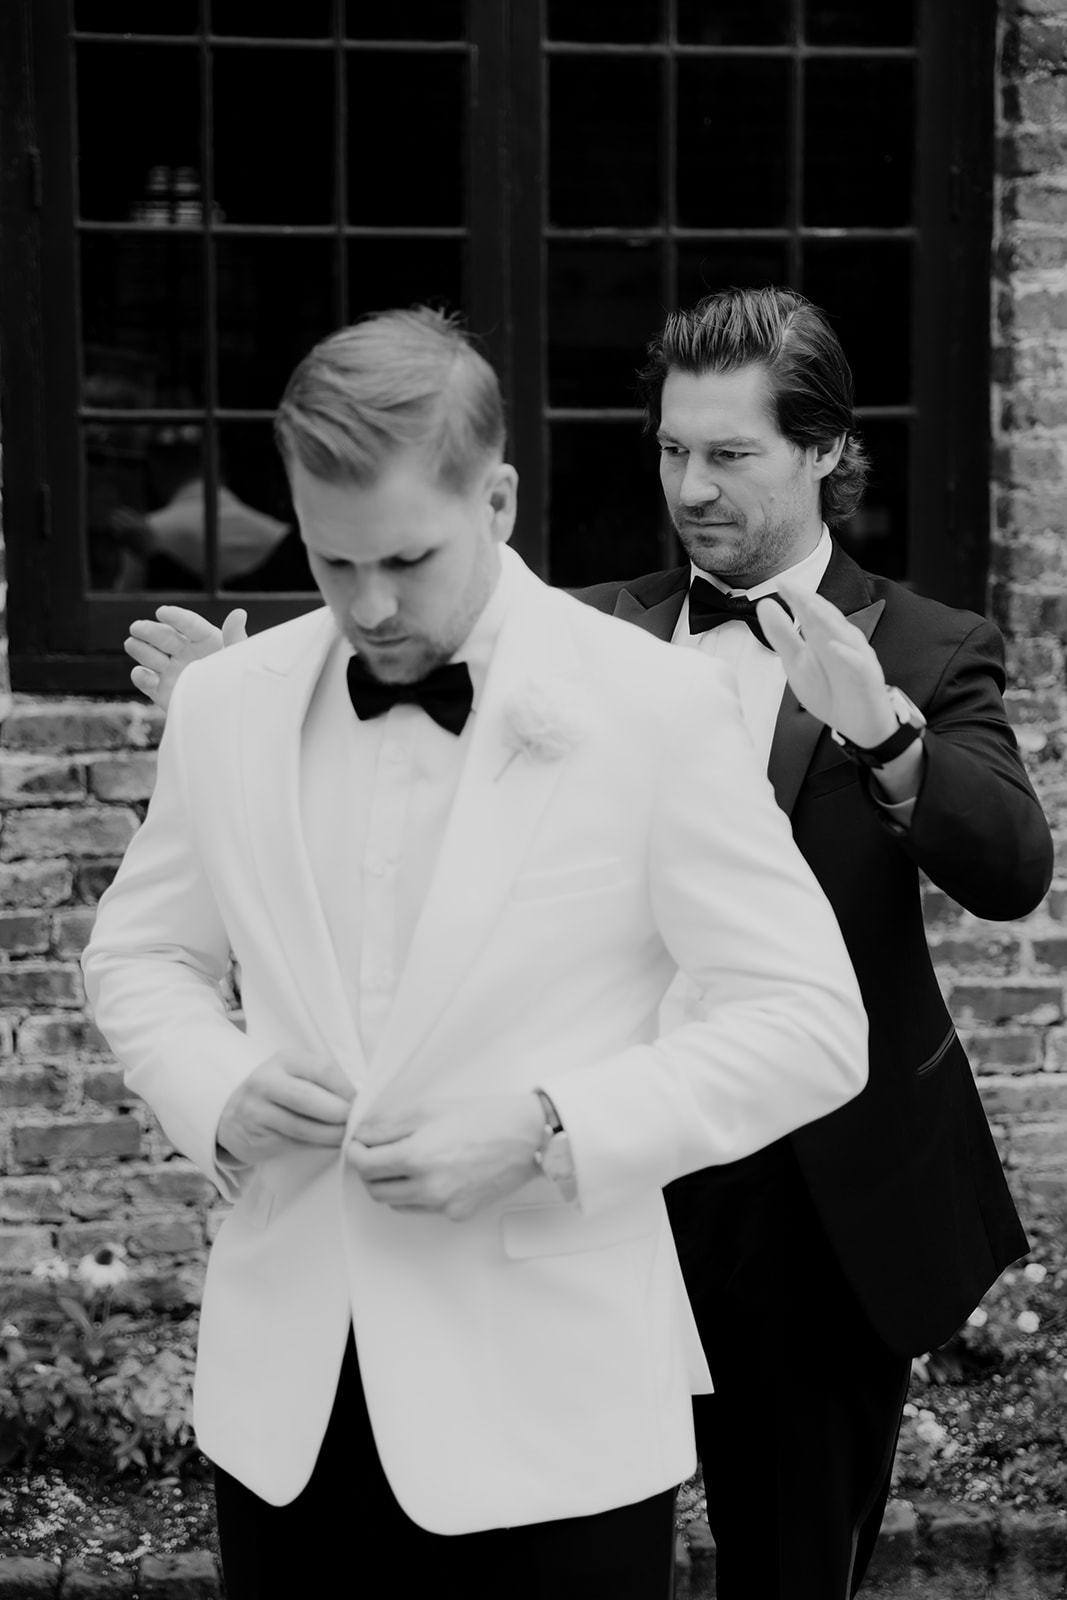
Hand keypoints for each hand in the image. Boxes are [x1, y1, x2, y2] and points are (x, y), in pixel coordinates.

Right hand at [125, 605, 248, 710]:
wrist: (227, 718)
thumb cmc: (235, 683)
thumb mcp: (238, 661)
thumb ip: (235, 637)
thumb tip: (239, 612)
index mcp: (205, 640)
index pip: (190, 625)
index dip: (176, 617)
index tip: (162, 612)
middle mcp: (185, 652)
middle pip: (165, 637)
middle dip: (150, 631)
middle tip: (137, 627)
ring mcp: (170, 670)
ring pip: (151, 655)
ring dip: (141, 650)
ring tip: (132, 644)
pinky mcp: (160, 689)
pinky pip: (146, 681)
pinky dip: (141, 677)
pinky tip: (142, 673)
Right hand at [217, 1050, 354, 1165]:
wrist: (235, 1116)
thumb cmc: (281, 1094)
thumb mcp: (298, 1076)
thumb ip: (324, 1084)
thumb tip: (360, 1102)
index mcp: (286, 1059)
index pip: (323, 1069)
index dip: (345, 1088)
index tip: (360, 1102)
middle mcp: (267, 1080)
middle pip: (309, 1097)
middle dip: (339, 1113)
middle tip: (355, 1123)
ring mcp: (257, 1107)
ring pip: (301, 1124)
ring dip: (331, 1134)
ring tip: (346, 1137)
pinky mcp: (256, 1133)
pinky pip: (293, 1140)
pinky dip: (317, 1143)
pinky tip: (329, 1143)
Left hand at [347, 1094, 545, 1221]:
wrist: (526, 1138)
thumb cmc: (481, 1116)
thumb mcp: (428, 1110)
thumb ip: (388, 1126)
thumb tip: (361, 1136)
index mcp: (416, 1157)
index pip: (363, 1166)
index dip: (355, 1153)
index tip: (358, 1145)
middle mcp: (427, 1187)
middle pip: (375, 1190)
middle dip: (369, 1171)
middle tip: (377, 1153)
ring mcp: (442, 1205)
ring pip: (395, 1202)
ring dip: (391, 1184)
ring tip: (406, 1162)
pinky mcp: (456, 1214)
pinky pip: (422, 1208)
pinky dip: (417, 1193)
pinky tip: (432, 1173)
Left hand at [757, 585, 898, 747]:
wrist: (858, 724)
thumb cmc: (830, 690)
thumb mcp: (797, 663)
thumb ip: (782, 635)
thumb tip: (765, 605)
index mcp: (824, 636)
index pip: (810, 612)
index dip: (796, 598)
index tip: (780, 583)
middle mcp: (842, 641)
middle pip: (827, 618)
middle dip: (810, 602)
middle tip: (793, 590)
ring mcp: (856, 658)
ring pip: (843, 635)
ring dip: (827, 621)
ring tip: (809, 608)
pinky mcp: (867, 678)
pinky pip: (858, 665)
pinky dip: (847, 656)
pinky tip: (833, 648)